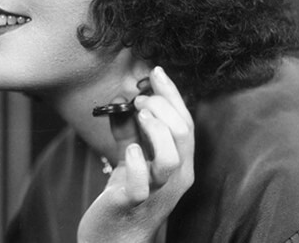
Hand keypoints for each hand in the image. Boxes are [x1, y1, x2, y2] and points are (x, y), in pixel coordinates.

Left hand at [78, 66, 194, 242]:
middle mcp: (175, 178)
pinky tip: (128, 150)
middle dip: (162, 107)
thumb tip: (120, 100)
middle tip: (139, 100)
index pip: (185, 123)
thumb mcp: (131, 159)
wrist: (114, 238)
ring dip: (155, 131)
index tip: (156, 71)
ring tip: (138, 115)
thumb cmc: (125, 196)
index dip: (172, 94)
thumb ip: (129, 131)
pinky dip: (136, 162)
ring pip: (171, 159)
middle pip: (183, 134)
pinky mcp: (134, 202)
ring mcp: (157, 191)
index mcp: (178, 163)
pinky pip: (143, 183)